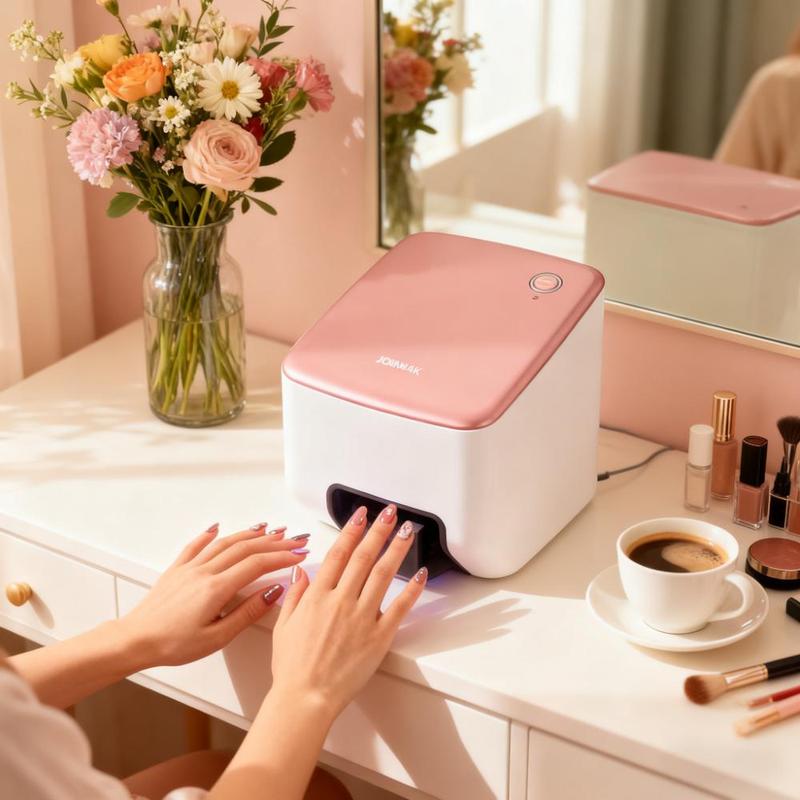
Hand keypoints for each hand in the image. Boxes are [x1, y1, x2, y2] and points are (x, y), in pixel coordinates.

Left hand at [119, 522, 309, 667]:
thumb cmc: (172, 645)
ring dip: (250, 533)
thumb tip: (272, 592)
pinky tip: (218, 527)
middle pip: (246, 548)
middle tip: (294, 539)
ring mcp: (189, 567)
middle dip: (274, 542)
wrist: (135, 640)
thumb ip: (247, 613)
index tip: (299, 554)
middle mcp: (204, 571)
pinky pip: (196, 545)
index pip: (257, 564)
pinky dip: (210, 533)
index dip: (282, 557)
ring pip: (225, 542)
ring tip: (269, 529)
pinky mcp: (176, 570)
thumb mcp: (217, 638)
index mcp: (216, 588)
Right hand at [270, 504, 426, 722]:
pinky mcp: (379, 637)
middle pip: (363, 557)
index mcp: (317, 596)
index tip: (362, 514)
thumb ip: (295, 594)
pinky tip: (421, 573)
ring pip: (383, 575)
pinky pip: (399, 608)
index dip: (351, 530)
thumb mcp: (284, 625)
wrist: (305, 699)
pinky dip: (412, 589)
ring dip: (396, 549)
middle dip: (378, 530)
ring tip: (407, 531)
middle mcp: (341, 601)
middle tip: (391, 513)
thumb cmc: (292, 667)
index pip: (338, 554)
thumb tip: (301, 570)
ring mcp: (361, 618)